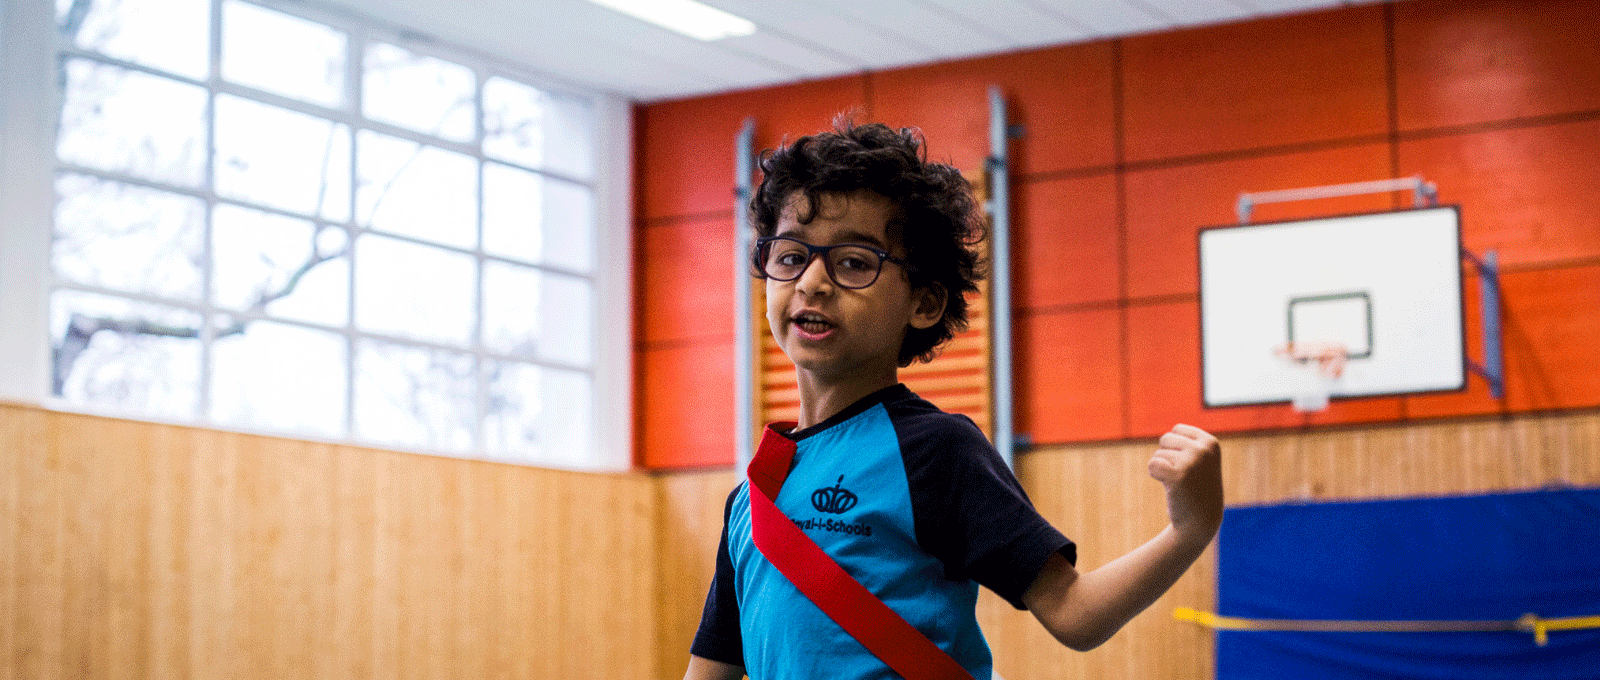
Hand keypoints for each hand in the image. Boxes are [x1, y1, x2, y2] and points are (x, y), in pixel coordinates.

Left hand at [1148, 424, 1222, 542]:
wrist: (1201, 521)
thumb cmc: (1197, 487)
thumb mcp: (1201, 459)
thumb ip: (1189, 441)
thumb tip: (1173, 429)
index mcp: (1211, 443)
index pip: (1177, 429)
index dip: (1175, 447)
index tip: (1189, 464)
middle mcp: (1203, 450)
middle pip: (1165, 439)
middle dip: (1167, 457)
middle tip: (1182, 475)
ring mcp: (1192, 462)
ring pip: (1158, 454)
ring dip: (1163, 469)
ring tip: (1179, 483)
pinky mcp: (1178, 476)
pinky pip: (1152, 465)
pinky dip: (1156, 475)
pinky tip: (1170, 486)